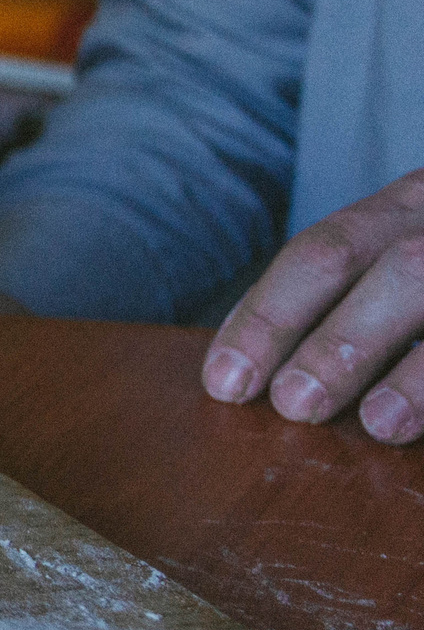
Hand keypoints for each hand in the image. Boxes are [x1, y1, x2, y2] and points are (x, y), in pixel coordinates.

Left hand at [201, 171, 423, 443]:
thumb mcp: (400, 258)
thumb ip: (345, 299)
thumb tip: (247, 377)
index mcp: (413, 204)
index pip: (326, 251)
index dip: (269, 314)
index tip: (225, 381)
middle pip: (403, 269)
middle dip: (343, 339)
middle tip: (295, 405)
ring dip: (423, 374)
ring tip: (379, 425)